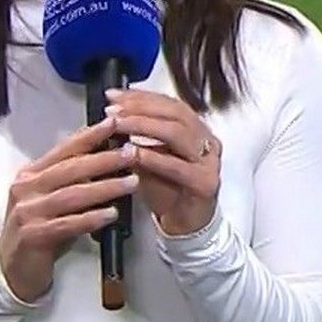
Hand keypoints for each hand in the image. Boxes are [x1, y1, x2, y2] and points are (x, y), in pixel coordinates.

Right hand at [0, 117, 138, 303]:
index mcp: (31, 174)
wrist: (12, 270)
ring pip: (72, 194)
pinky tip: (112, 214)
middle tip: (132, 153)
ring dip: (105, 187)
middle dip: (104, 159)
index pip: (64, 149)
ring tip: (132, 183)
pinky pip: (68, 223)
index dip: (90, 135)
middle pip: (70, 168)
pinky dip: (92, 217)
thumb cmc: (39, 230)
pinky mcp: (33, 236)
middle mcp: (26, 188)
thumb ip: (72, 180)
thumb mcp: (52, 200)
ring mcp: (28, 212)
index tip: (115, 123)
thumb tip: (109, 159)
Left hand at [107, 89, 222, 236]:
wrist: (187, 226)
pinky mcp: (205, 183)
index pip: (170, 104)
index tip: (114, 95)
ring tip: (119, 125)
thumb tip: (112, 117)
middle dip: (140, 108)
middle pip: (175, 113)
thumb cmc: (169, 190)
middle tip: (113, 110)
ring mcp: (209, 162)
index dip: (141, 97)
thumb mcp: (151, 159)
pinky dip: (153, 157)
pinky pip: (177, 166)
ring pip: (177, 133)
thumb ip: (138, 139)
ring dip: (144, 126)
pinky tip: (134, 153)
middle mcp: (207, 141)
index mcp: (196, 129)